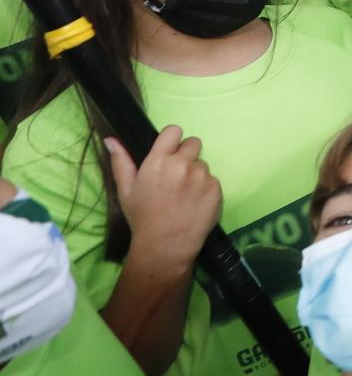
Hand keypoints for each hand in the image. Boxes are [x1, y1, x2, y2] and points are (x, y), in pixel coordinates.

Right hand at [110, 126, 220, 273]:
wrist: (166, 244)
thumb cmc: (142, 216)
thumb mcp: (125, 189)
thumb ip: (121, 162)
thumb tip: (111, 139)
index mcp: (159, 161)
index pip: (174, 131)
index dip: (172, 139)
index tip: (168, 150)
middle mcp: (183, 164)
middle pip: (193, 143)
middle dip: (186, 154)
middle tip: (176, 174)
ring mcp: (202, 176)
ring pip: (202, 164)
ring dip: (195, 173)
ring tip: (183, 194)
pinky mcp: (216, 189)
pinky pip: (212, 180)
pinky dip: (205, 188)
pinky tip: (194, 203)